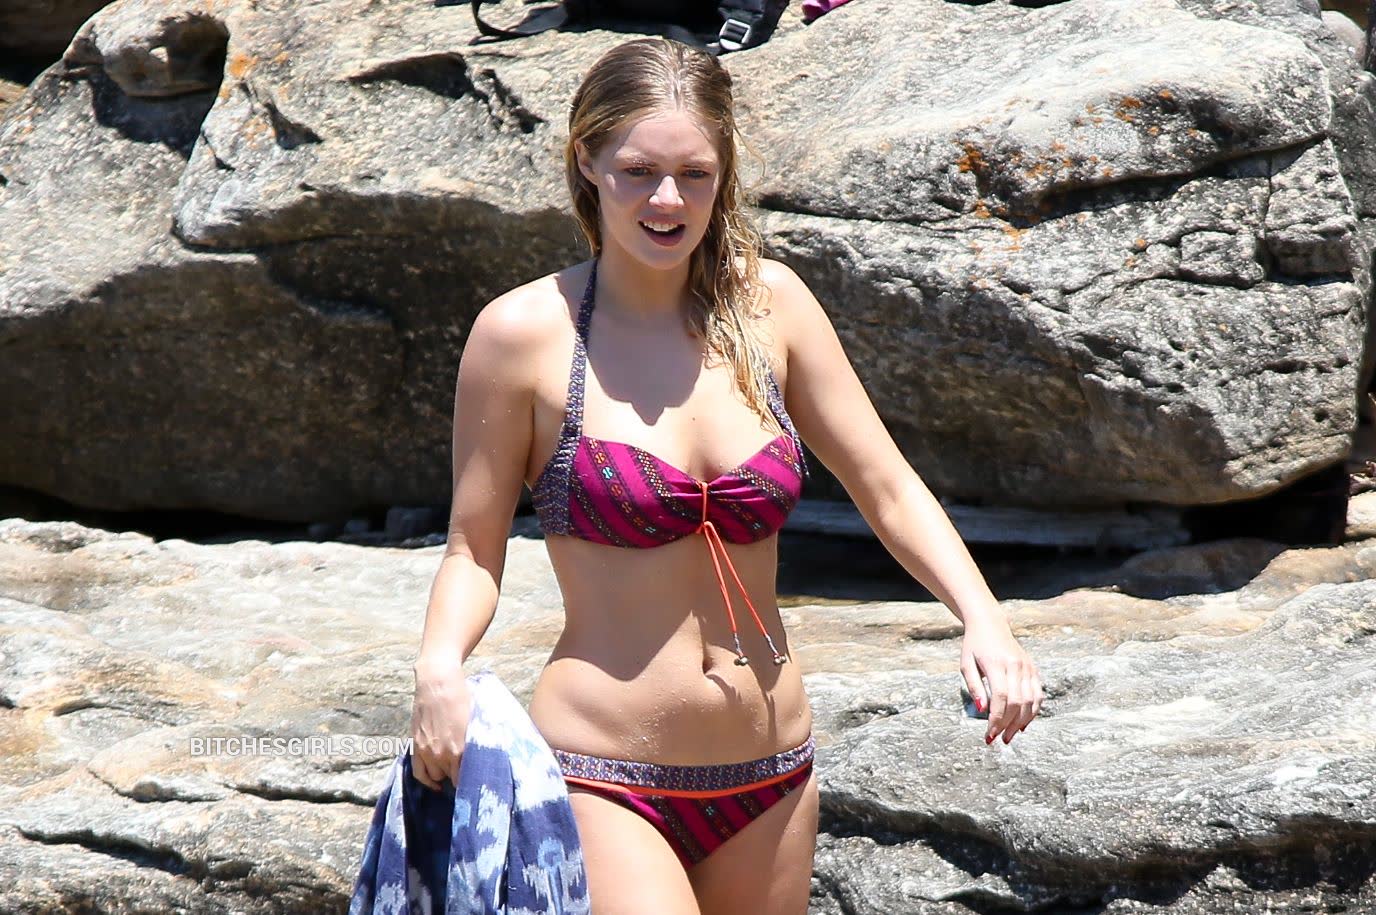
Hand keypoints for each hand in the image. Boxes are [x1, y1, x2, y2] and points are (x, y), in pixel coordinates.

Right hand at [409, 657, 472, 790]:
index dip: (472, 782)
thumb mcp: (474, 723)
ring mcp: (427, 751)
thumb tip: (482, 760)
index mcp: (460, 749)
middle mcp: (442, 754)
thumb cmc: (461, 698)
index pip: (465, 779)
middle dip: (459, 778)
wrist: (438, 682)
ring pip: (435, 777)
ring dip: (444, 777)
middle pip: (451, 779)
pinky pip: (419, 773)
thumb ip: (475, 744)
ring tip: (453, 774)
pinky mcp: (416, 746)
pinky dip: (427, 781)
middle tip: (467, 777)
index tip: (478, 782)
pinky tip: (435, 784)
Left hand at [960, 617, 1043, 744]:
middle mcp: (1015, 665)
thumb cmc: (974, 647)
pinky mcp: (1033, 669)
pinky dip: (1033, 712)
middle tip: (998, 739)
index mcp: (996, 663)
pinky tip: (1022, 724)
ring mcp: (1027, 667)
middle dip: (1008, 724)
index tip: (989, 735)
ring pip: (1031, 701)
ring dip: (1021, 722)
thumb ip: (974, 688)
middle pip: (1017, 702)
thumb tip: (982, 710)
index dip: (996, 719)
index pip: (1001, 697)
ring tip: (1009, 736)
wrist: (990, 625)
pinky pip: (1038, 695)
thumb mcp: (966, 665)